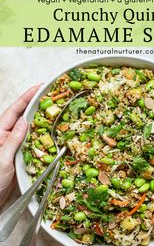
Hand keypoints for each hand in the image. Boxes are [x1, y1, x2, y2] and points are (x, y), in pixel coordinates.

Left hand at [0, 85, 40, 207]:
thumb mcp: (2, 159)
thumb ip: (13, 140)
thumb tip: (25, 121)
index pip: (14, 111)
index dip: (27, 98)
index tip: (39, 87)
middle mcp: (7, 136)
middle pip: (23, 116)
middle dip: (36, 104)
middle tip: (52, 94)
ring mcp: (15, 146)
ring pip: (30, 129)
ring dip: (42, 120)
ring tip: (55, 110)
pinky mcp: (21, 156)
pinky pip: (34, 143)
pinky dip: (43, 137)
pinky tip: (52, 133)